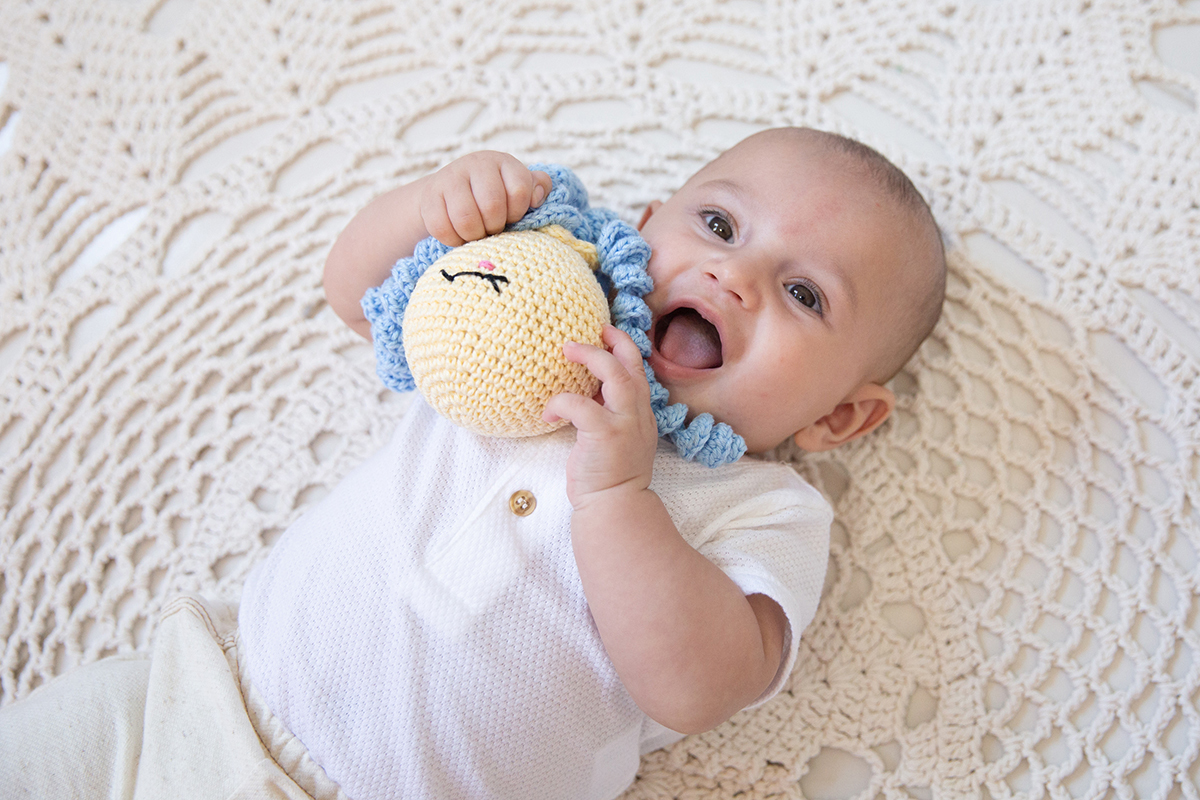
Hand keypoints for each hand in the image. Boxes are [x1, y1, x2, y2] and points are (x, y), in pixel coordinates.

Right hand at [418, 151, 551, 246]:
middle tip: (492, 229)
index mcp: (503, 162)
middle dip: (495, 227)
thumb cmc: (494, 197)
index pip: (520, 190)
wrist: (449, 194)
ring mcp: (449, 177)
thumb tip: (537, 197)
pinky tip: (459, 235)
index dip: (517, 212)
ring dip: (474, 235)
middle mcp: (476, 163)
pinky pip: (442, 228)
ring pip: (466, 219)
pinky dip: (453, 240)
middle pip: (492, 206)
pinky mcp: (429, 196)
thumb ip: (536, 189)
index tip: (511, 217)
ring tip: (477, 233)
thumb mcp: (517, 189)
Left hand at [543, 325, 659, 506]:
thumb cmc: (610, 476)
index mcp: (640, 413)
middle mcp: (637, 414)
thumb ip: (609, 413)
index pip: (638, 370)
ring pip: (614, 374)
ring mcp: (624, 423)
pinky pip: (580, 405)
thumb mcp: (617, 438)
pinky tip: (548, 412)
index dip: (623, 347)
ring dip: (590, 357)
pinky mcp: (605, 435)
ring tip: (567, 350)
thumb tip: (586, 391)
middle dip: (610, 342)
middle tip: (587, 332)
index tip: (605, 332)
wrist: (615, 506)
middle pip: (630, 363)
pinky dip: (561, 401)